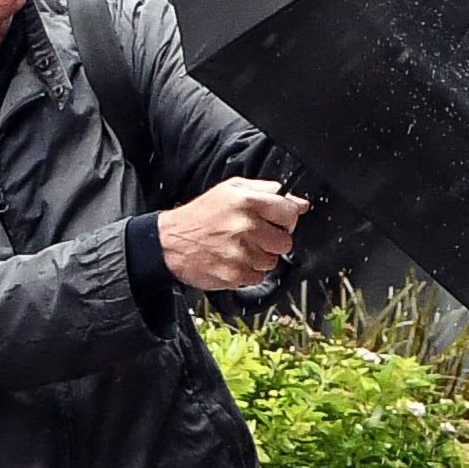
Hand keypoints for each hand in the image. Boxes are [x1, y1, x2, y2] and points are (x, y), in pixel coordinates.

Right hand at [159, 178, 310, 290]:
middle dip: (272, 242)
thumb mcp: (231, 190)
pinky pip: (257, 277)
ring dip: (259, 258)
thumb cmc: (200, 215)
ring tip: (238, 249)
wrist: (169, 242)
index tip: (275, 222)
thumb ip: (267, 192)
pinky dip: (247, 273)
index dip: (285, 220)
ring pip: (272, 262)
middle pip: (285, 242)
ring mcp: (241, 252)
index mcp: (248, 201)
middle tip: (253, 237)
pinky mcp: (234, 274)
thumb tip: (299, 203)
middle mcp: (246, 225)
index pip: (289, 213)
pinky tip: (231, 261)